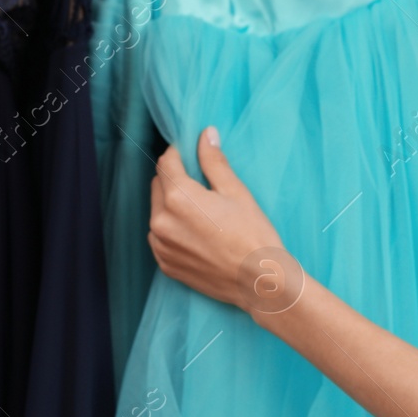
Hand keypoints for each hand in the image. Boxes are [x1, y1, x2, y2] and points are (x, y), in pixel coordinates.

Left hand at [148, 127, 304, 314]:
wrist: (260, 282)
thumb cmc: (253, 234)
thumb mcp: (236, 192)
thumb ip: (214, 161)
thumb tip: (205, 134)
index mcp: (178, 198)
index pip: (166, 163)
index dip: (178, 154)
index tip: (189, 153)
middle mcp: (161, 221)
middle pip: (158, 185)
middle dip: (174, 179)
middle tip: (202, 186)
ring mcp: (160, 245)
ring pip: (157, 212)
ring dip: (171, 205)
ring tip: (202, 214)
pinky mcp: (165, 264)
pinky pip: (160, 237)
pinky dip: (172, 229)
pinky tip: (198, 233)